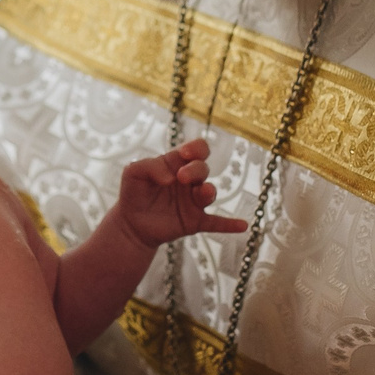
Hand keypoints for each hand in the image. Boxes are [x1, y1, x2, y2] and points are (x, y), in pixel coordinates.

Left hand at [112, 139, 247, 249]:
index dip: (196, 149)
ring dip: (208, 192)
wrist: (131, 224)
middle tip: (181, 177)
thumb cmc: (133, 193)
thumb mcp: (132, 173)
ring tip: (203, 193)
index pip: (198, 150)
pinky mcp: (195, 221)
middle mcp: (190, 181)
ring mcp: (194, 202)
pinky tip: (243, 225)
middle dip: (195, 170)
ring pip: (210, 193)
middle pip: (203, 169)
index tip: (184, 154)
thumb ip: (148, 166)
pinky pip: (216, 223)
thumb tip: (170, 177)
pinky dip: (229, 224)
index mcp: (178, 164)